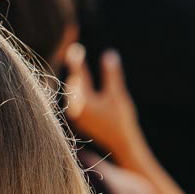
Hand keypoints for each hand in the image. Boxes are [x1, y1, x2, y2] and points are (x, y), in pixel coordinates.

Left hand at [64, 46, 142, 163]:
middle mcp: (74, 110)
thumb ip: (111, 75)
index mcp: (82, 102)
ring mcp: (75, 117)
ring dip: (76, 80)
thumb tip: (109, 54)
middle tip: (73, 51)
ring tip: (75, 65)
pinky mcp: (80, 122)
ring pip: (73, 94)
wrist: (122, 146)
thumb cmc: (121, 121)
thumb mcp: (117, 95)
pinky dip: (78, 91)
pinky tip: (79, 85)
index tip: (75, 48)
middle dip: (75, 68)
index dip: (77, 61)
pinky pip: (75, 102)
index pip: (78, 76)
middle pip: (73, 84)